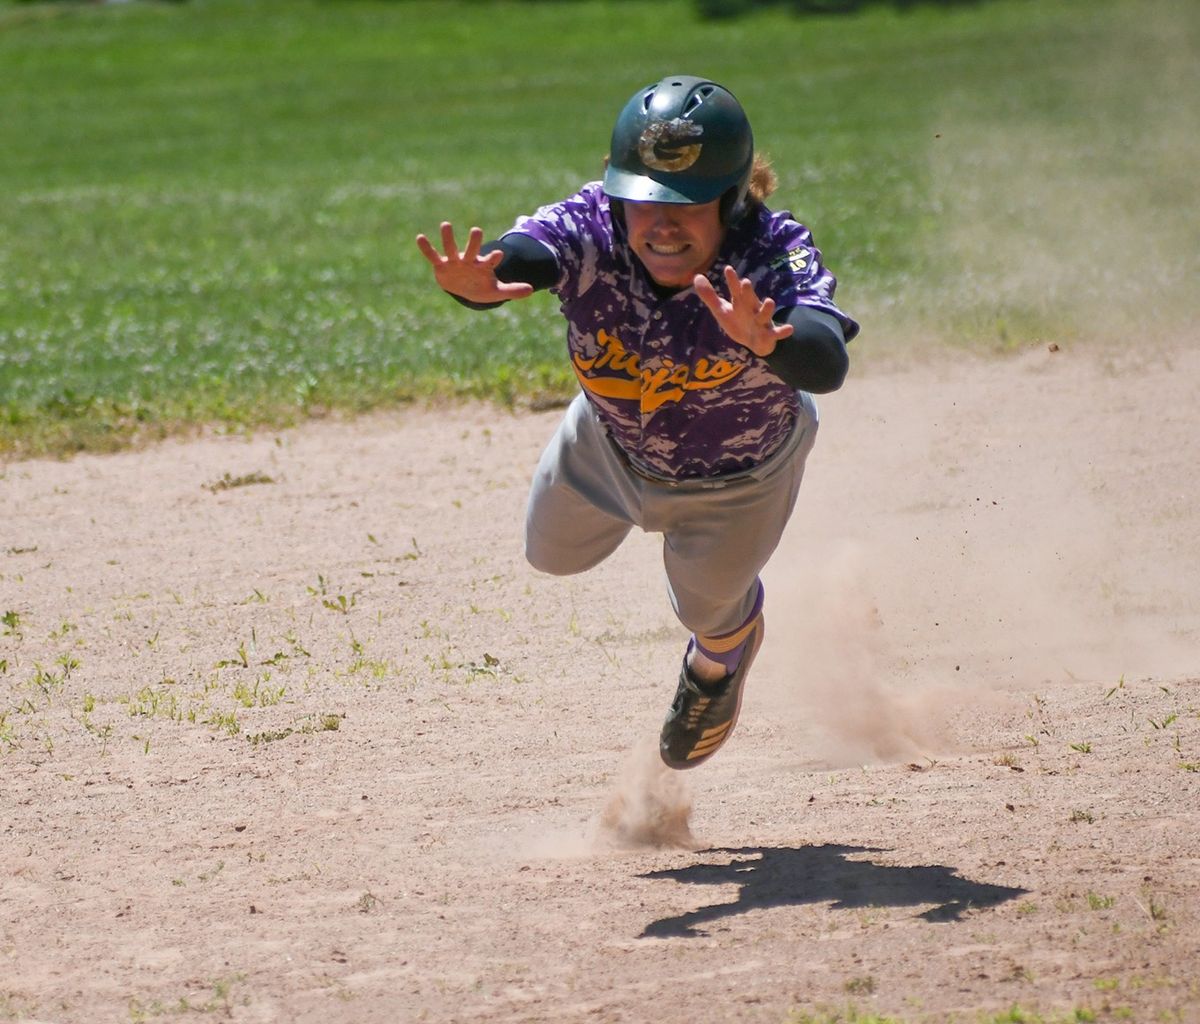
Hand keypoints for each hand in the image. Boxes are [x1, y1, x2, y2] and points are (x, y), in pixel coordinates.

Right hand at [415, 222, 533, 303]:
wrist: (465, 288)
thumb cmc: (481, 287)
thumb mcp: (496, 292)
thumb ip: (512, 290)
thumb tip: (532, 290)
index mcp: (483, 266)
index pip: (490, 260)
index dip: (494, 258)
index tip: (499, 253)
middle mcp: (469, 261)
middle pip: (472, 250)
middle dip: (474, 242)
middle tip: (476, 230)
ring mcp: (455, 262)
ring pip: (451, 248)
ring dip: (448, 238)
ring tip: (445, 224)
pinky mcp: (442, 265)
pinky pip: (433, 256)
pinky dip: (426, 248)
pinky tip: (420, 237)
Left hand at [694, 266, 793, 356]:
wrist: (754, 342)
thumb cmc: (738, 322)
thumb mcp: (722, 310)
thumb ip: (710, 296)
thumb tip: (697, 276)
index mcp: (740, 303)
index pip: (735, 291)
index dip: (732, 281)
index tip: (728, 268)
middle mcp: (752, 309)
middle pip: (750, 299)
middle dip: (748, 292)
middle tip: (745, 282)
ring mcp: (762, 321)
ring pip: (765, 314)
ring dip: (767, 309)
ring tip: (770, 301)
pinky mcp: (769, 334)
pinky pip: (777, 333)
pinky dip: (783, 331)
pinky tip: (789, 328)